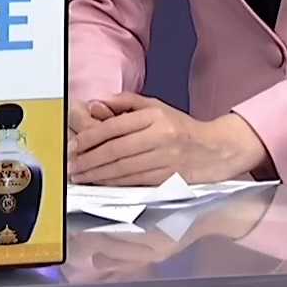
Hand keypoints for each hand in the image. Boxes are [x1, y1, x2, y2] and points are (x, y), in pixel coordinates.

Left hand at [67, 93, 267, 185]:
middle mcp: (159, 137)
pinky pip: (134, 182)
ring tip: (80, 175)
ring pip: (123, 169)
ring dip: (97, 174)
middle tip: (71, 165)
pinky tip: (100, 182)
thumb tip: (96, 103)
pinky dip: (114, 183)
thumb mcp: (155, 106)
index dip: (90, 138)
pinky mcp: (166, 178)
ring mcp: (164, 160)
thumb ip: (125, 102)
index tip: (74, 145)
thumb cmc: (180, 127)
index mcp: (155, 116)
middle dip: (89, 160)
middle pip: (116, 151)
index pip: (115, 127)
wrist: (214, 150)